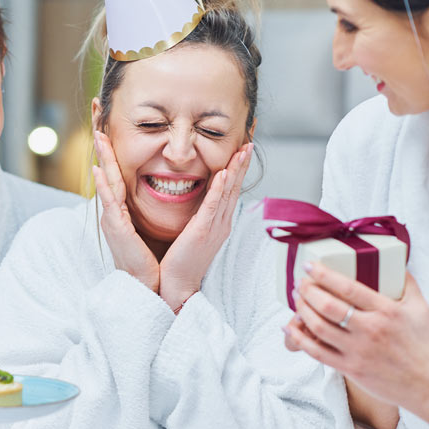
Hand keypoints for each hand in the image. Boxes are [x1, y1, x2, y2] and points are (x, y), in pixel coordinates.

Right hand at [92, 131, 158, 292]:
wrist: (147, 284)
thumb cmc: (150, 257)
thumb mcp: (148, 225)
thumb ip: (148, 206)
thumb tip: (165, 186)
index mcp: (124, 207)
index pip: (117, 171)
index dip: (112, 149)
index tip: (108, 126)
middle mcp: (115, 210)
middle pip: (108, 170)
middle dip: (102, 145)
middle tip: (97, 119)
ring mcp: (113, 218)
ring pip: (107, 181)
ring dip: (102, 158)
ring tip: (98, 136)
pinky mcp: (117, 229)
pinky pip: (110, 203)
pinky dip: (104, 186)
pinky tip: (99, 171)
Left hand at [157, 143, 251, 310]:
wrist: (178, 286)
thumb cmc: (183, 262)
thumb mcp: (195, 233)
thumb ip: (201, 216)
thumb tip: (201, 201)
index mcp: (220, 222)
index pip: (231, 190)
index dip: (238, 168)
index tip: (242, 149)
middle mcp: (222, 223)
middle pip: (235, 187)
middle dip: (242, 163)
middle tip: (250, 141)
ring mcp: (214, 228)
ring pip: (228, 193)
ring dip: (236, 170)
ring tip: (242, 150)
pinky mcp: (202, 233)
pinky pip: (212, 207)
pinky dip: (219, 190)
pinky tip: (223, 174)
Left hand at [282, 263, 428, 428]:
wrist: (428, 385)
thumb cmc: (424, 344)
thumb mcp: (421, 308)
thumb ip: (407, 283)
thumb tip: (394, 262)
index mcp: (387, 311)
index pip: (349, 288)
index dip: (325, 275)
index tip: (310, 266)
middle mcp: (370, 330)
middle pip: (328, 306)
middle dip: (308, 290)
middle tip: (300, 281)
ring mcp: (358, 351)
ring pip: (319, 328)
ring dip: (302, 310)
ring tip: (297, 298)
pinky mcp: (350, 368)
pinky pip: (317, 352)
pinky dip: (299, 339)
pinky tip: (289, 327)